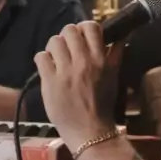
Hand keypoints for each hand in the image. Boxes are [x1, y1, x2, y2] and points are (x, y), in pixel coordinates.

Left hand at [34, 22, 123, 152]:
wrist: (90, 132)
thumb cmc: (103, 106)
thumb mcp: (114, 79)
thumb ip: (115, 57)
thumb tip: (119, 38)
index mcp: (100, 60)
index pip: (90, 27)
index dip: (84, 29)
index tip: (82, 38)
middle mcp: (82, 62)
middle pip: (69, 30)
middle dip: (67, 36)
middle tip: (68, 48)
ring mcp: (64, 72)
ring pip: (53, 41)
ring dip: (54, 47)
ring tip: (57, 58)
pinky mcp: (49, 82)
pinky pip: (40, 57)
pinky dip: (43, 60)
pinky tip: (48, 68)